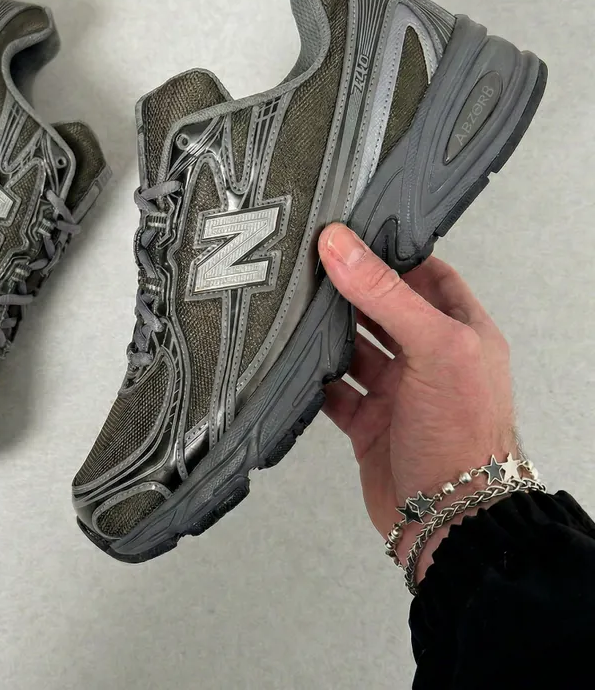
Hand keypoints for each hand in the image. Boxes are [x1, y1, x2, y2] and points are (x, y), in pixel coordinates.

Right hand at [318, 224, 517, 582]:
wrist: (449, 518)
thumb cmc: (462, 432)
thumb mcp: (432, 347)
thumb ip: (384, 294)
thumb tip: (341, 245)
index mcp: (460, 332)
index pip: (428, 276)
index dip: (394, 254)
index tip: (353, 235)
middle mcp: (428, 359)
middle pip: (383, 311)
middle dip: (349, 291)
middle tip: (309, 266)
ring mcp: (398, 392)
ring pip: (354, 350)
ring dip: (327, 334)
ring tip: (293, 307)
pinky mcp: (369, 423)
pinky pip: (334, 392)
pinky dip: (314, 379)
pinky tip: (291, 362)